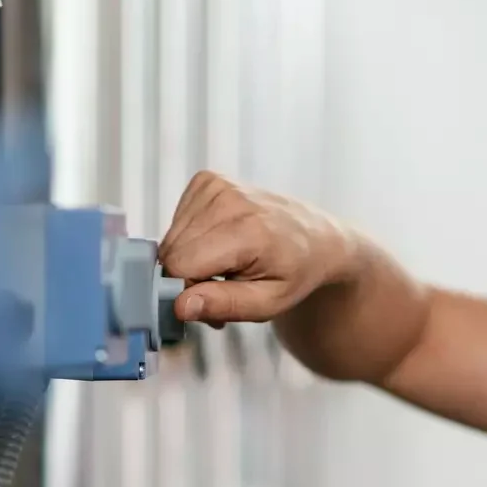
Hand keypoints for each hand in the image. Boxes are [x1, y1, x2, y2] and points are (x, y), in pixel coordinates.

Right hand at [159, 171, 354, 326]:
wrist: (315, 237)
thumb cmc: (294, 272)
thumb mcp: (268, 303)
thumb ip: (224, 304)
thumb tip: (180, 305)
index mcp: (246, 231)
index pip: (180, 267)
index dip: (187, 290)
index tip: (213, 299)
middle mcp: (228, 200)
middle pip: (171, 253)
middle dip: (188, 278)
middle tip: (222, 286)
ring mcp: (216, 185)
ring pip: (171, 239)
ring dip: (190, 260)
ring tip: (225, 266)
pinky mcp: (207, 180)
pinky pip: (177, 222)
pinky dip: (192, 239)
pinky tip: (219, 243)